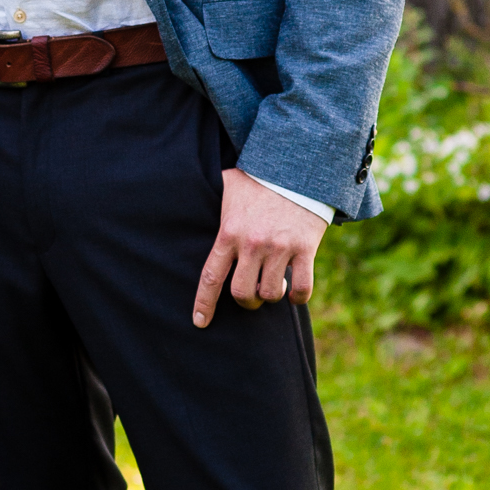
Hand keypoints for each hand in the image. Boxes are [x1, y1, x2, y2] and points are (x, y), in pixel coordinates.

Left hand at [193, 169, 327, 324]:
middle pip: (242, 293)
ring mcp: (279, 247)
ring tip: (275, 284)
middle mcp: (252, 243)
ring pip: (270, 294)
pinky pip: (302, 289)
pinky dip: (298, 298)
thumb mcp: (228, 186)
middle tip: (251, 294)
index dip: (204, 303)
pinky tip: (295, 293)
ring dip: (271, 296)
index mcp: (229, 232)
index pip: (211, 276)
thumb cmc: (259, 178)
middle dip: (246, 301)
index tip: (200, 322)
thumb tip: (185, 196)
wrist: (298, 167)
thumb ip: (212, 199)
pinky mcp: (304, 248)